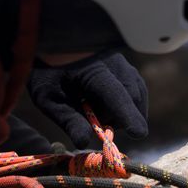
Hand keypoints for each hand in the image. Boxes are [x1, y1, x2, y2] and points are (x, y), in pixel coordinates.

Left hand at [28, 52, 147, 148]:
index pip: (117, 94)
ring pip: (137, 94)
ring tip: (98, 112)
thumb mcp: (49, 99)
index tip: (139, 133)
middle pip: (131, 98)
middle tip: (95, 121)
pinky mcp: (127, 67)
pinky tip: (108, 107)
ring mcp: (123, 63)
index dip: (128, 114)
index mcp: (93, 70)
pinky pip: (136, 90)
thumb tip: (84, 142)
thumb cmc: (48, 72)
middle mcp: (114, 63)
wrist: (52, 44)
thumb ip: (68, 120)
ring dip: (124, 112)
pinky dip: (126, 105)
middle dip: (119, 118)